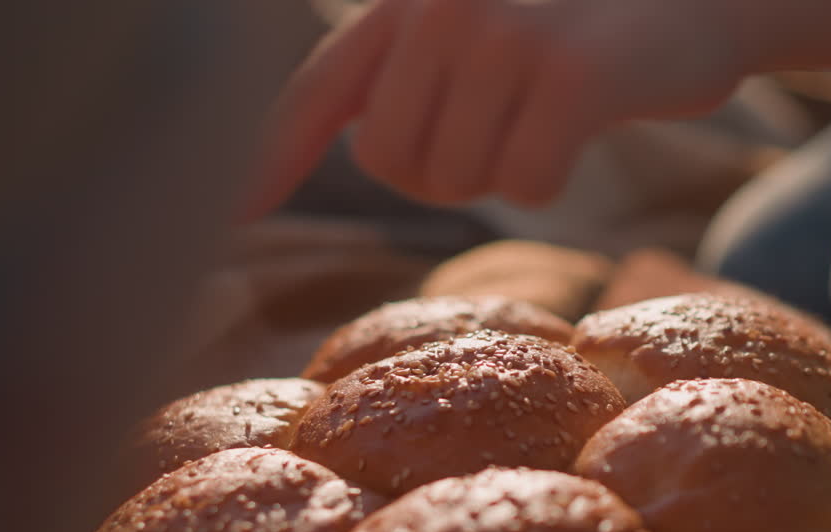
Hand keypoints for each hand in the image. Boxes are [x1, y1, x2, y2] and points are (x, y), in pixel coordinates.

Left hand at [243, 0, 745, 215]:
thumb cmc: (595, 21)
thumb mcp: (491, 22)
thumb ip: (419, 69)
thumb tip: (368, 146)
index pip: (322, 87)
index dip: (272, 155)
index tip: (235, 212)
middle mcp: (444, 6)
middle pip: (393, 163)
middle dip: (445, 172)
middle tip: (505, 130)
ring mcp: (506, 36)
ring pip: (458, 180)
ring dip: (504, 171)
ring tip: (549, 113)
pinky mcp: (568, 78)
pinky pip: (526, 185)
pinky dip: (554, 177)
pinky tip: (586, 126)